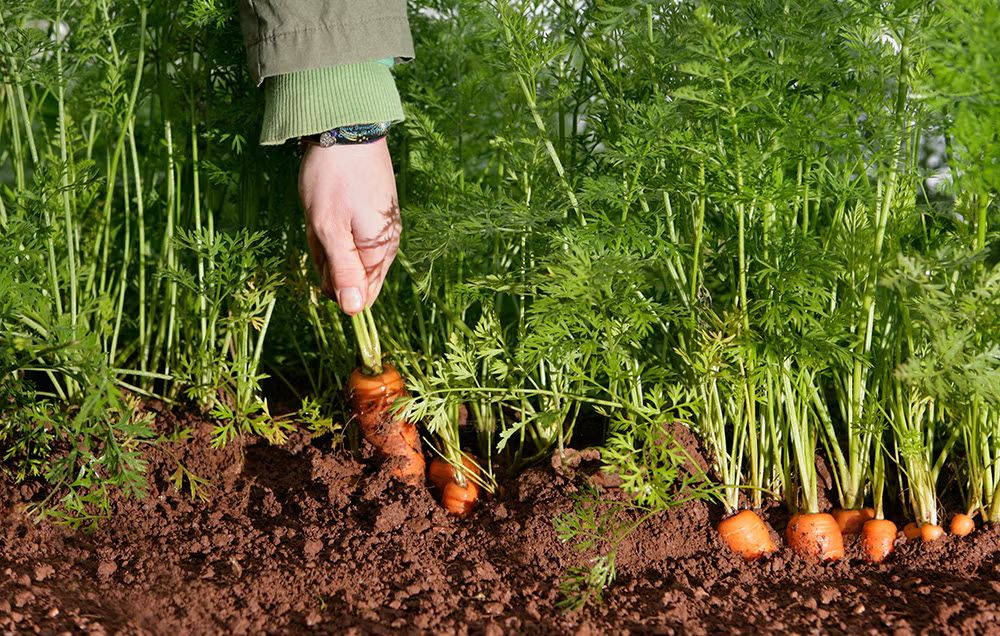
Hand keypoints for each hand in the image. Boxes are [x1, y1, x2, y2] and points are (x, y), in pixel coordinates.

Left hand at [299, 138, 400, 314]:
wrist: (347, 129)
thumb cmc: (334, 179)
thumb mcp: (329, 228)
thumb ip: (342, 272)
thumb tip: (353, 312)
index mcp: (379, 252)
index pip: (360, 296)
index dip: (333, 283)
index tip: (323, 253)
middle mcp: (385, 245)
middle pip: (349, 274)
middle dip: (326, 256)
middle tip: (319, 225)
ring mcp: (378, 228)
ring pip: (344, 251)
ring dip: (325, 237)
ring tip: (321, 209)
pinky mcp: (371, 213)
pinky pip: (346, 233)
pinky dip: (330, 223)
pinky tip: (326, 203)